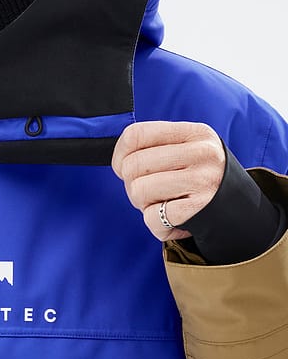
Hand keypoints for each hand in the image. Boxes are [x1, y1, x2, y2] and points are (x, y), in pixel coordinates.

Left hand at [112, 121, 225, 240]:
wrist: (239, 212)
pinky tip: (173, 220)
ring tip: (163, 204)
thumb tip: (118, 161)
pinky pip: (153, 218)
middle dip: (131, 184)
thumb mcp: (186, 150)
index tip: (122, 167)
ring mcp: (203, 181)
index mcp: (195, 133)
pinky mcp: (200, 210)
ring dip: (143, 205)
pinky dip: (156, 225)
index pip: (136, 134)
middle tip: (149, 192)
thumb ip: (155, 147)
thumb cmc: (199, 177)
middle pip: (133, 165)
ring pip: (139, 191)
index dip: (119, 154)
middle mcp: (202, 153)